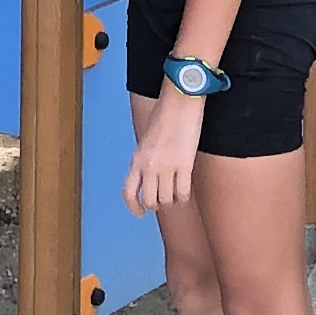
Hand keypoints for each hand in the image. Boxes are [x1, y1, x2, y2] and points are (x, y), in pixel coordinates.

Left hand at [124, 85, 205, 216]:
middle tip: (165, 200)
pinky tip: (186, 191)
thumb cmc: (165, 116)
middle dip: (158, 205)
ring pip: (167, 200)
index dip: (133, 208)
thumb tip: (150, 179)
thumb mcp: (146, 141)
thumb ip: (145, 160)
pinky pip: (183, 193)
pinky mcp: (184, 165)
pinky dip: (185, 197)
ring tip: (177, 194)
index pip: (128, 193)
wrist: (179, 101)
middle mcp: (149, 166)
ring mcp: (166, 167)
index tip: (141, 213)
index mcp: (137, 159)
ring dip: (173, 201)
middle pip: (150, 201)